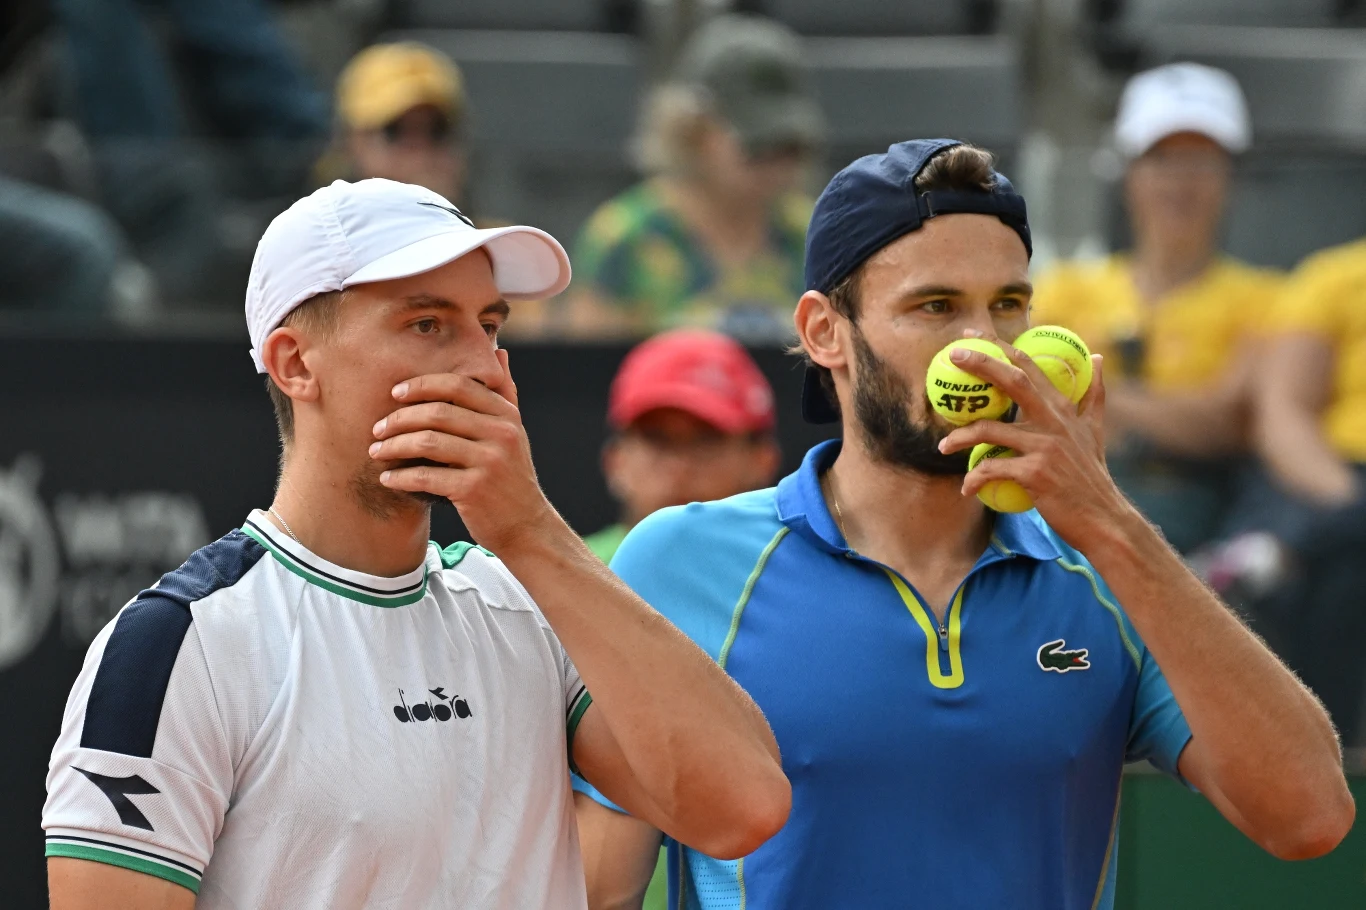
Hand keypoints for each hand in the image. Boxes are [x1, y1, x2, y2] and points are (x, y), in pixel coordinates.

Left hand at [369, 349, 556, 551]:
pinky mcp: (475, 490)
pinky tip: (387, 479)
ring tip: (376, 451)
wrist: (526, 526)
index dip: (422, 385)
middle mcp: (502, 434)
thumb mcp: (515, 432)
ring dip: (394, 446)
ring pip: (428, 442)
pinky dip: (401, 477)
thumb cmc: (511, 477)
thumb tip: (500, 352)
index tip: (395, 394)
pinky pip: (427, 476)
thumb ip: (505, 393)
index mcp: (507, 415)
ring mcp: (489, 462)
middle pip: (438, 412)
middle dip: (400, 418)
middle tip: (378, 428)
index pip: (458, 386)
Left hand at [938, 339, 1137, 548]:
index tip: (971, 336)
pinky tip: (966, 488)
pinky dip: (974, 479)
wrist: (1103, 517)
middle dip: (980, 363)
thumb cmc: (1092, 474)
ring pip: (989, 430)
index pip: (1029, 367)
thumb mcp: (1096, 430)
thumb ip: (1094, 393)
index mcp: (1062, 408)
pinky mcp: (1034, 473)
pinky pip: (991, 469)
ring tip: (944, 447)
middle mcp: (1054, 421)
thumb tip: (1099, 357)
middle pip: (1012, 381)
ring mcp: (1044, 445)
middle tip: (952, 356)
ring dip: (960, 438)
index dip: (1000, 347)